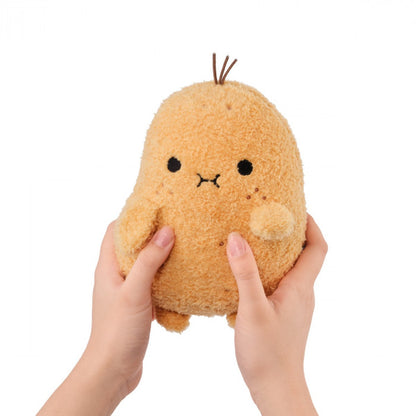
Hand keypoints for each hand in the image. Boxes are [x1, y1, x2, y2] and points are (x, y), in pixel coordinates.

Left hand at [37, 222, 174, 414]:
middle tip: (174, 223)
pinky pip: (152, 283)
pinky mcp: (138, 305)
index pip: (114, 231)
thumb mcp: (134, 292)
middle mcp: (115, 276)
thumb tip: (166, 231)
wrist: (113, 370)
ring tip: (182, 245)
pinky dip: (165, 276)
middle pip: (131, 245)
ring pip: (144, 265)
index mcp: (107, 268)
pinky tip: (182, 276)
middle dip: (150, 233)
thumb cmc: (117, 331)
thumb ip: (149, 261)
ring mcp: (127, 291)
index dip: (131, 217)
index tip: (154, 207)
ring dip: (160, 255)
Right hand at [226, 214, 326, 415]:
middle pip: (305, 255)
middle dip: (291, 234)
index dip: (312, 225)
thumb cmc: (267, 352)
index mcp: (300, 287)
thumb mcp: (252, 308)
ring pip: (291, 270)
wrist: (275, 387)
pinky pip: (281, 284)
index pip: (318, 248)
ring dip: (278, 253)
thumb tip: (237, 238)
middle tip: (268, 219)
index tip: (296, 209)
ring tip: (254, 241)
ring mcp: (294, 305)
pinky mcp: (284, 314)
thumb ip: (245, 273)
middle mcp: (302, 293)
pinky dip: (268, 271)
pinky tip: (247, 274)